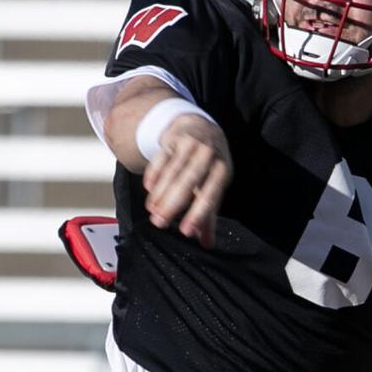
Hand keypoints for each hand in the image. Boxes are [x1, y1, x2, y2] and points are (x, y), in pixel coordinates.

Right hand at [143, 115, 231, 248]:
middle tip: (158, 223)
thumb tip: (207, 244)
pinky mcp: (172, 138)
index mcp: (222, 170)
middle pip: (188, 182)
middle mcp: (208, 155)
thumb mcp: (214, 185)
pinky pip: (160, 159)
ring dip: (160, 193)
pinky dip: (153, 175)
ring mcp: (190, 144)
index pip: (210, 195)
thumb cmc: (209, 164)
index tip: (185, 232)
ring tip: (152, 211)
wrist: (201, 127)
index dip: (198, 214)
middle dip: (172, 204)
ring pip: (172, 171)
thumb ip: (210, 214)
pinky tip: (149, 190)